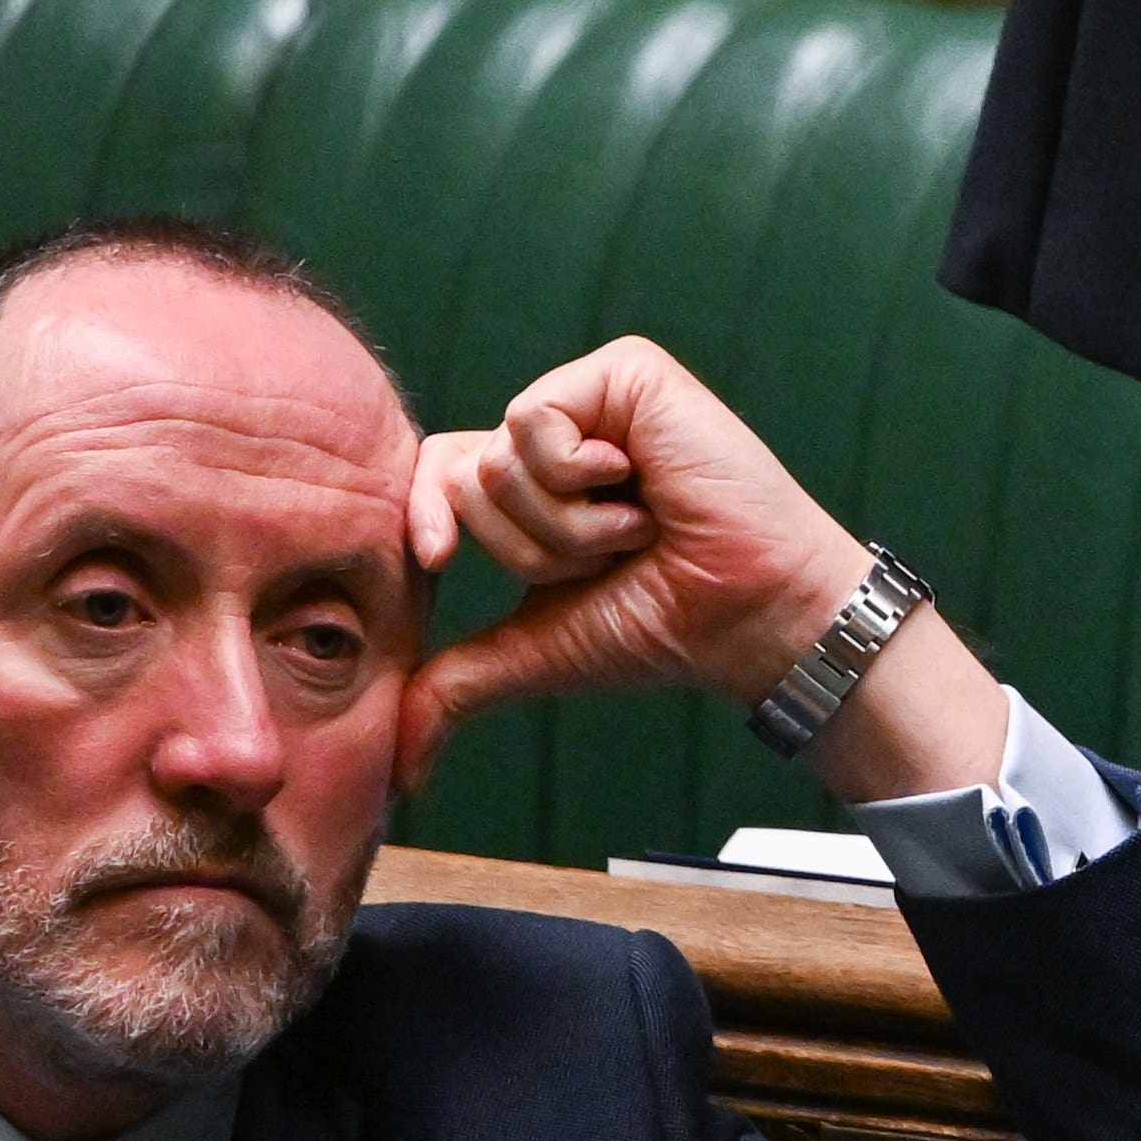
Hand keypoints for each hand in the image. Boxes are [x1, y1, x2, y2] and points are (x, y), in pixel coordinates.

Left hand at [403, 335, 1005, 807]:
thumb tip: (398, 768)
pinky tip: (645, 487)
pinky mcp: (626, 372)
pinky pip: (533, 418)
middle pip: (462, 476)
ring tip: (637, 525)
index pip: (436, 477)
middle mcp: (562, 431)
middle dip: (529, 545)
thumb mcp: (535, 650)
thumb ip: (456, 685)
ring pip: (496, 456)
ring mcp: (594, 397)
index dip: (422, 521)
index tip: (434, 562)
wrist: (742, 613)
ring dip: (565, 522)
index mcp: (535, 482)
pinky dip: (579, 476)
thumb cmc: (656, 627)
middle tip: (610, 551)